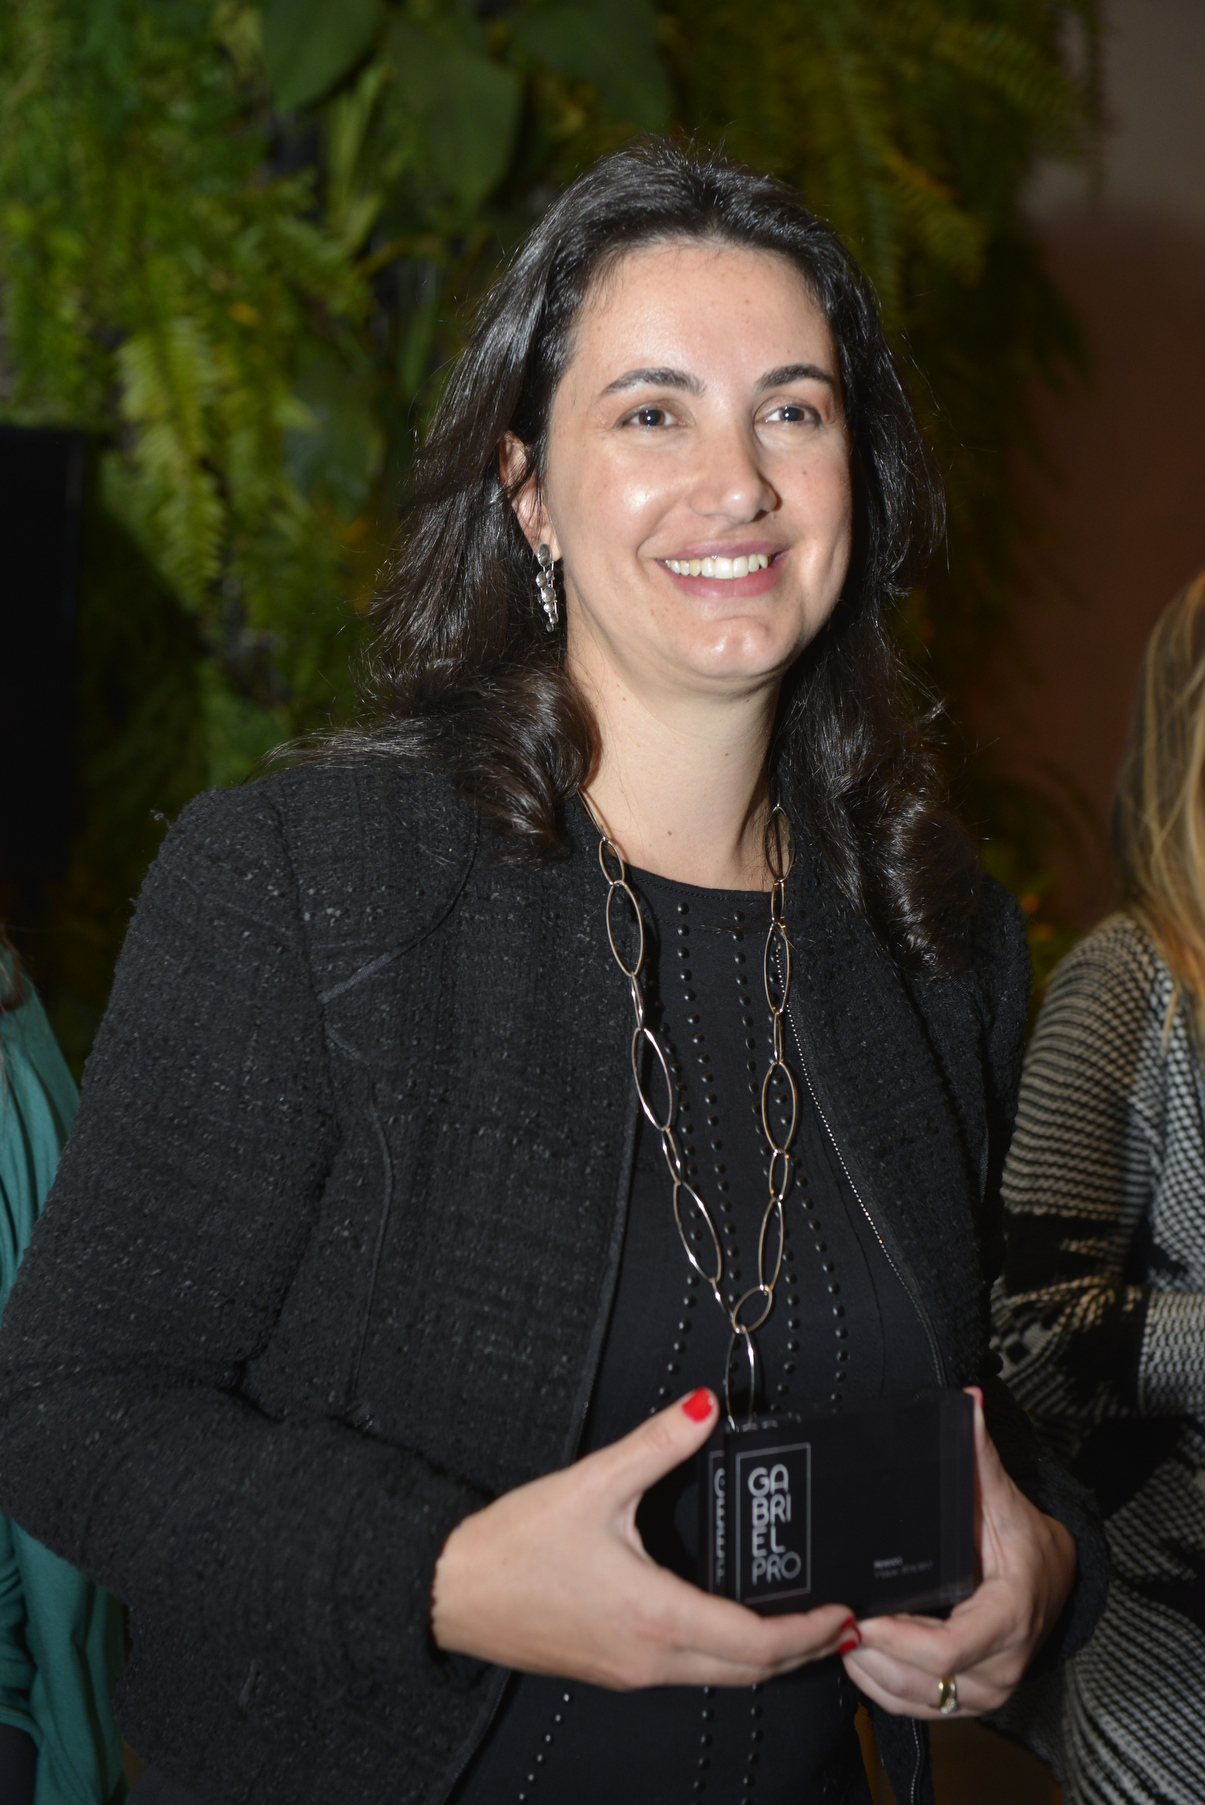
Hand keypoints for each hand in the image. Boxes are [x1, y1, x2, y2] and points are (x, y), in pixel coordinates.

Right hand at [431, 1387, 856, 1688]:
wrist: (449, 1594)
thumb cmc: (513, 1547)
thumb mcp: (591, 1485)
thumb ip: (655, 1445)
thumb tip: (703, 1407)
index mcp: (654, 1616)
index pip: (755, 1642)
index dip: (808, 1631)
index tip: (845, 1611)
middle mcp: (650, 1656)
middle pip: (748, 1672)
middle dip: (803, 1651)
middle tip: (841, 1623)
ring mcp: (631, 1670)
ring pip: (719, 1677)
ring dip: (765, 1658)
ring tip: (799, 1624)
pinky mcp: (613, 1667)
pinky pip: (688, 1671)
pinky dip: (726, 1656)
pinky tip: (729, 1623)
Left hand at [841, 1386, 1075, 1717]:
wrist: (1056, 1581)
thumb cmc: (1028, 1543)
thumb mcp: (1005, 1498)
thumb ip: (981, 1454)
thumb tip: (969, 1403)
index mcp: (1008, 1618)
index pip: (947, 1649)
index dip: (898, 1638)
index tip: (861, 1616)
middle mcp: (1001, 1664)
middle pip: (922, 1679)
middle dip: (871, 1652)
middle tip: (832, 1619)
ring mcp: (986, 1688)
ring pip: (914, 1699)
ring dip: (870, 1671)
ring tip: (838, 1634)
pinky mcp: (970, 1699)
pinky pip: (918, 1708)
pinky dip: (882, 1687)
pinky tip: (860, 1657)